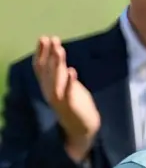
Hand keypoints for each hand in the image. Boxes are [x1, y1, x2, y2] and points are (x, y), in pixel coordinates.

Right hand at [33, 36, 100, 161]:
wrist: (83, 130)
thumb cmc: (76, 106)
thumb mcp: (67, 87)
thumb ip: (62, 73)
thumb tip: (58, 55)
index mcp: (48, 87)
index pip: (40, 67)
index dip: (41, 53)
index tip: (44, 38)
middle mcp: (50, 93)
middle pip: (46, 71)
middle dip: (49, 54)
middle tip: (52, 38)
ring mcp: (60, 100)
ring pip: (55, 79)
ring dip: (57, 63)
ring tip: (60, 49)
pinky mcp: (71, 107)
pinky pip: (68, 93)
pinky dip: (70, 82)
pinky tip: (72, 70)